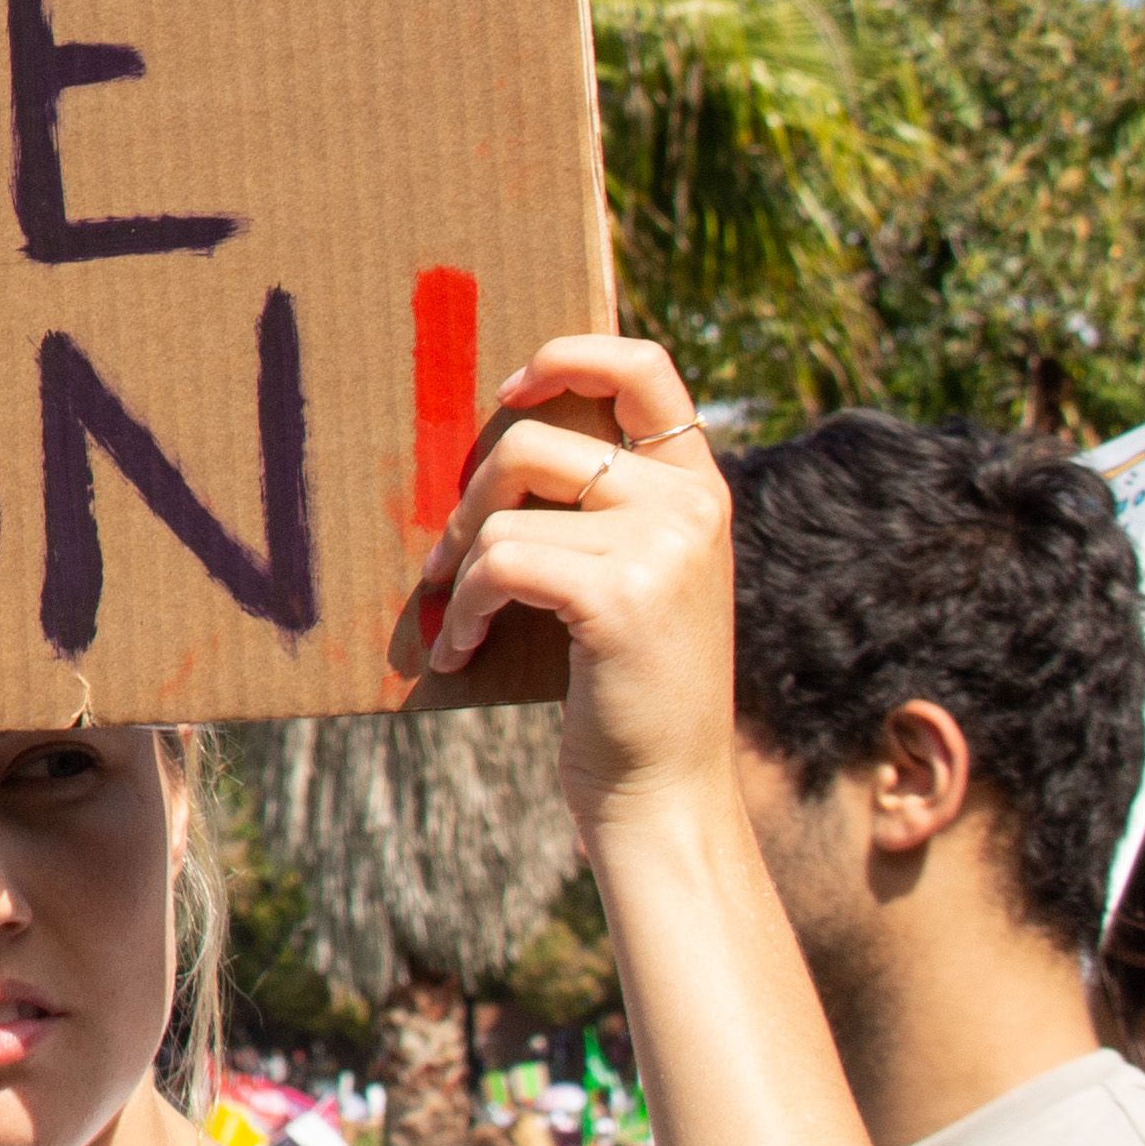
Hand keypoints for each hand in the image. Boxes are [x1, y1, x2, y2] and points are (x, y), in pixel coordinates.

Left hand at [400, 332, 737, 835]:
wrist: (663, 789)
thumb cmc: (627, 684)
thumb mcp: (633, 575)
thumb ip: (599, 506)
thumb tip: (498, 430)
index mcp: (697, 488)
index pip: (645, 367)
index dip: (567, 356)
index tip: (509, 390)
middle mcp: (690, 504)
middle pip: (535, 443)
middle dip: (470, 500)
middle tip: (447, 555)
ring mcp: (663, 545)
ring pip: (504, 518)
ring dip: (458, 571)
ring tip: (454, 613)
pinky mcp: (621, 593)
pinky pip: (497, 566)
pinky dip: (461, 607)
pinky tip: (461, 648)